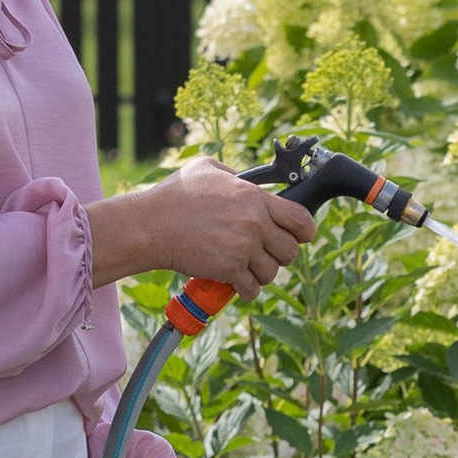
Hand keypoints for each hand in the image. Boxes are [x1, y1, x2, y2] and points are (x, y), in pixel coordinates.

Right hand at [87, 160, 313, 296]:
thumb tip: (245, 179)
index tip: (300, 236)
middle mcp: (254, 223)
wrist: (152, 224)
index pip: (300, 219)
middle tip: (264, 253)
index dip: (305, 231)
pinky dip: (246, 289)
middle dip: (280, 255)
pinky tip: (237, 283)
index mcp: (254, 198)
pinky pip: (251, 288)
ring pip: (272, 272)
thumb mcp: (207, 168)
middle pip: (290, 251)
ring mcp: (243, 248)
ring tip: (247, 268)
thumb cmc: (175, 195)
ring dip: (262, 273)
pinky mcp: (229, 269)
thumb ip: (234, 173)